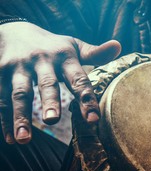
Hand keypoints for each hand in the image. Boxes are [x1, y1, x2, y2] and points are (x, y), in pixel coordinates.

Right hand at [0, 22, 120, 143]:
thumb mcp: (73, 46)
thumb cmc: (52, 45)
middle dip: (49, 102)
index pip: (78, 79)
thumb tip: (118, 46)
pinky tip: (12, 140)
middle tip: (52, 120)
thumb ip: (95, 53)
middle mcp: (41, 61)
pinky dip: (4, 119)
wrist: (12, 29)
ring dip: (21, 116)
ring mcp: (18, 68)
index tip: (94, 120)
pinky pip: (1, 99)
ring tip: (25, 139)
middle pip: (46, 83)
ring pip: (19, 94)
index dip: (86, 99)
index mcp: (64, 57)